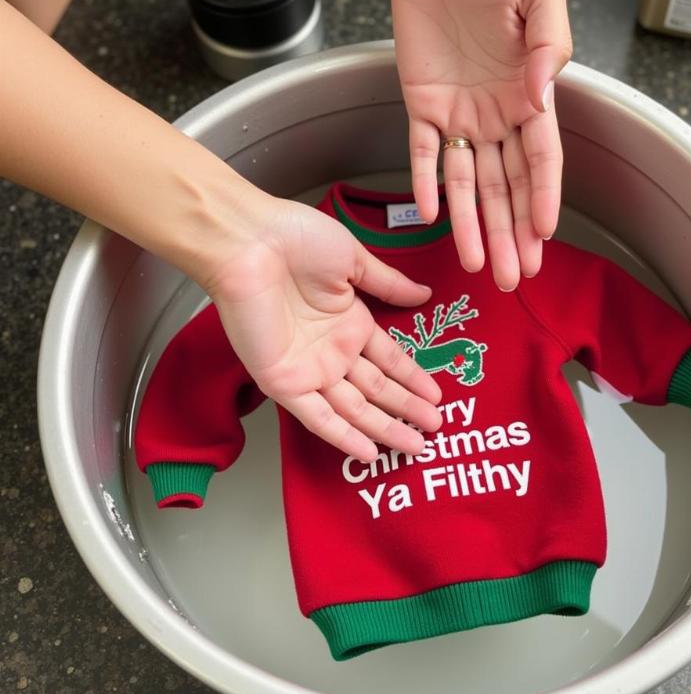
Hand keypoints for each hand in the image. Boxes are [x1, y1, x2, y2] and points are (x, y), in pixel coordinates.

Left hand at [203, 193, 443, 462]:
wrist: (250, 241)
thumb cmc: (297, 239)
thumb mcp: (353, 260)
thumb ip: (388, 285)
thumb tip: (424, 295)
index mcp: (350, 321)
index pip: (389, 359)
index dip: (412, 378)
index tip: (437, 396)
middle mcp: (332, 350)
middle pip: (376, 389)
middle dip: (406, 409)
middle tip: (435, 427)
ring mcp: (309, 368)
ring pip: (353, 408)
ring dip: (384, 428)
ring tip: (415, 446)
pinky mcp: (284, 381)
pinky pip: (317, 416)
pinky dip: (342, 436)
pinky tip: (368, 454)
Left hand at [384, 0, 571, 289]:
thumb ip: (549, 46)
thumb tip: (541, 98)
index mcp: (528, 93)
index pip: (541, 160)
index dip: (544, 199)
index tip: (543, 236)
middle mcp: (496, 114)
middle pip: (506, 186)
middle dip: (510, 233)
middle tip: (512, 275)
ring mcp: (458, 114)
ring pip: (467, 183)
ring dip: (472, 225)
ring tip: (475, 263)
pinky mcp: (422, 105)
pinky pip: (422, 154)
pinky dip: (425, 184)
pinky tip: (433, 216)